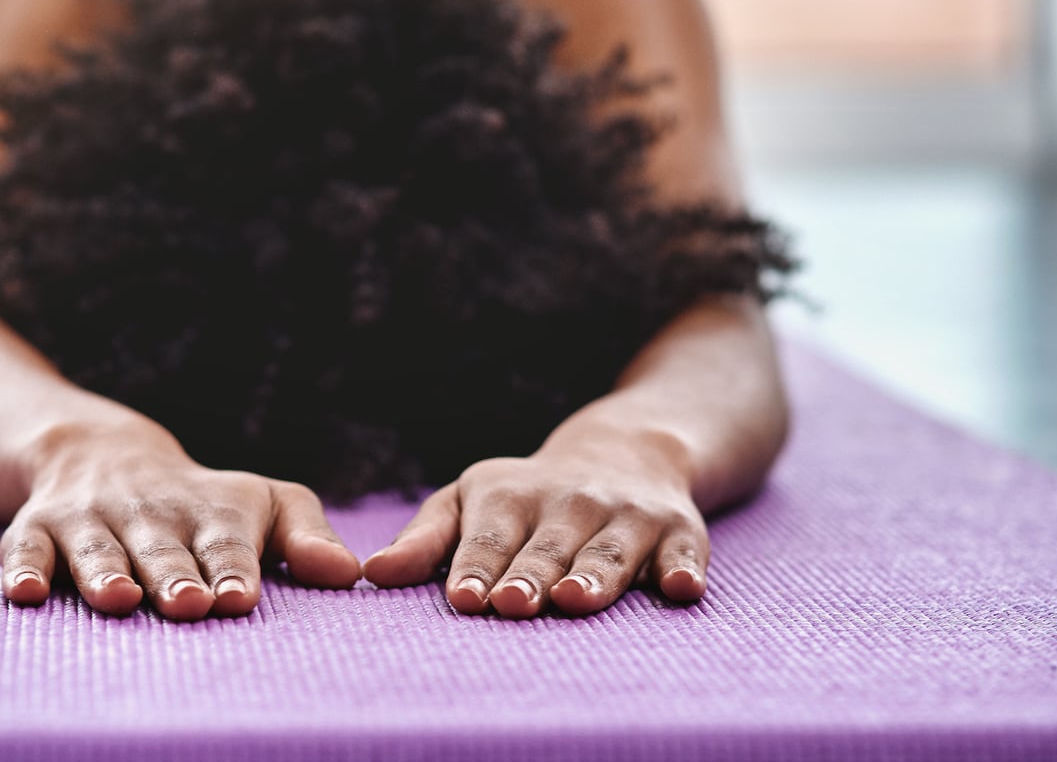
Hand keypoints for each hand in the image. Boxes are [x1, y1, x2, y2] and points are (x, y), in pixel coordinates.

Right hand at [0, 429, 361, 618]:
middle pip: (162, 546)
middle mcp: (149, 512)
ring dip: (105, 571)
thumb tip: (349, 574)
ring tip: (118, 599)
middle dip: (173, 574)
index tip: (239, 598)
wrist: (104, 453)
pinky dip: (22, 568)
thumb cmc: (204, 502)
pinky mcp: (38, 528)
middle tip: (187, 604)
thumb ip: (306, 537)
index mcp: (210, 510)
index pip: (224, 541)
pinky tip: (26, 594)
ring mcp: (91, 519)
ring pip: (97, 547)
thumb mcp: (263, 503)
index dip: (231, 567)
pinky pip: (24, 548)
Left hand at [360, 433, 708, 617]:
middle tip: (513, 603)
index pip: (489, 539)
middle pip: (547, 547)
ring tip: (576, 599)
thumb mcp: (469, 503)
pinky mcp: (679, 531)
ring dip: (595, 574)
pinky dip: (684, 568)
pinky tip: (682, 588)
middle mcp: (570, 503)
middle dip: (530, 575)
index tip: (463, 599)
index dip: (476, 568)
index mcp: (510, 497)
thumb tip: (371, 574)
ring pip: (609, 550)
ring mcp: (627, 515)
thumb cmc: (526, 499)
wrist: (624, 453)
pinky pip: (685, 551)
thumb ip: (425, 541)